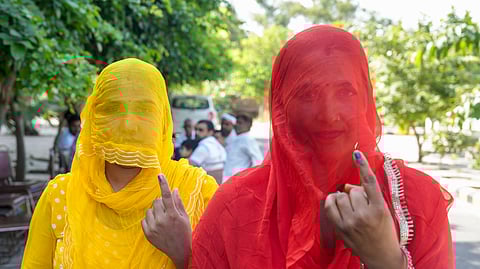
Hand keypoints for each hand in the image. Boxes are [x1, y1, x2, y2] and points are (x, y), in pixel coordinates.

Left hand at [142, 174, 191, 268]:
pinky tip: (158, 225)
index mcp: (173, 215)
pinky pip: (144, 219)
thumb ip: (178, 203)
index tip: (160, 175)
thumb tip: (174, 189)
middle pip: (157, 201)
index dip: (163, 184)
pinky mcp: (147, 233)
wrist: (180, 252)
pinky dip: (150, 219)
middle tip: (168, 211)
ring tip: (163, 220)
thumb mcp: (185, 217)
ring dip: (155, 211)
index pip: (167, 196)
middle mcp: (162, 220)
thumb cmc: (185, 233)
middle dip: (162, 203)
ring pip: (150, 210)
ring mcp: (154, 227)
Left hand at [324, 151, 405, 268]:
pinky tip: (335, 201)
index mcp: (380, 209)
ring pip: (341, 197)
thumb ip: (368, 195)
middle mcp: (365, 216)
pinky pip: (330, 206)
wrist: (382, 256)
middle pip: (353, 191)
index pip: (370, 183)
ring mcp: (351, 223)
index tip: (356, 153)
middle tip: (362, 204)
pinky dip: (331, 201)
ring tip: (352, 207)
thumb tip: (346, 186)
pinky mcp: (340, 229)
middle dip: (356, 193)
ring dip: (344, 198)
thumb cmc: (383, 230)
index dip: (363, 166)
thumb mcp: (382, 210)